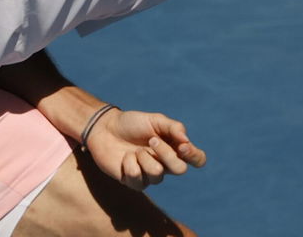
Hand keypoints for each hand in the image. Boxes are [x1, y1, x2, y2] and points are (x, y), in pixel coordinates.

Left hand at [84, 108, 206, 190]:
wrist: (105, 128)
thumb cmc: (132, 123)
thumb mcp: (155, 119)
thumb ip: (174, 128)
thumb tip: (187, 141)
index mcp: (175, 148)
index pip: (197, 159)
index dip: (195, 156)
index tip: (182, 146)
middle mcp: (165, 163)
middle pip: (180, 169)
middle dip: (166, 154)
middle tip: (152, 140)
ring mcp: (150, 175)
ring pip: (157, 175)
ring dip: (145, 158)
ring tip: (135, 150)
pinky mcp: (134, 182)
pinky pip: (138, 179)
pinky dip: (130, 164)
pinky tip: (125, 158)